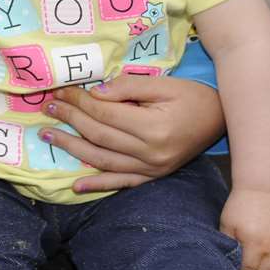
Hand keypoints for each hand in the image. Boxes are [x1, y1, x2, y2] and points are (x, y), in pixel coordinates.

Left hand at [47, 75, 223, 192]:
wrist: (221, 118)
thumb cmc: (192, 96)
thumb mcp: (164, 83)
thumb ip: (129, 86)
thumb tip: (96, 93)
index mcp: (153, 127)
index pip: (104, 113)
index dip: (79, 101)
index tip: (60, 91)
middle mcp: (150, 153)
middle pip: (99, 135)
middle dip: (70, 120)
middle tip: (48, 108)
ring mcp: (152, 169)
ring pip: (103, 160)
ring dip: (72, 148)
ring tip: (48, 136)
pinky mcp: (154, 176)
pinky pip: (121, 182)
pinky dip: (98, 185)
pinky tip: (76, 185)